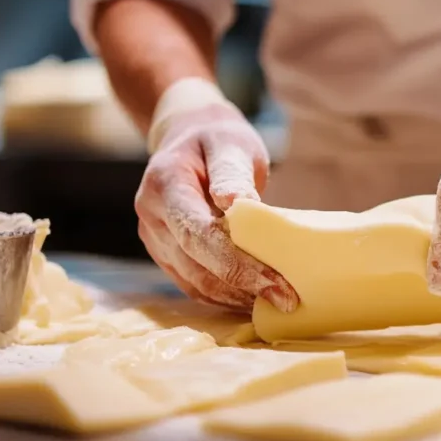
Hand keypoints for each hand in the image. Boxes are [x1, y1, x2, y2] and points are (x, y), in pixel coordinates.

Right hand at [136, 80, 297, 311]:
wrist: (188, 137)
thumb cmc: (216, 139)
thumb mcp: (230, 144)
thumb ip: (231, 173)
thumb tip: (239, 204)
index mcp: (164, 185)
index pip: (199, 235)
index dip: (238, 264)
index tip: (278, 283)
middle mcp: (151, 217)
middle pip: (196, 265)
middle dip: (244, 287)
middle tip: (289, 300)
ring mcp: (154, 239)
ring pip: (194, 283)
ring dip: (235, 298)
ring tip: (277, 303)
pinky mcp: (166, 254)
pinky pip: (194, 284)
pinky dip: (225, 297)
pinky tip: (255, 299)